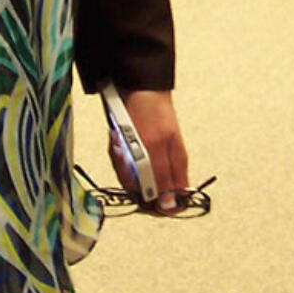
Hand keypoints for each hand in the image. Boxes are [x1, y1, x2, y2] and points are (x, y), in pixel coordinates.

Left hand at [120, 90, 189, 212]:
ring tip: (120, 144)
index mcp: (177, 169)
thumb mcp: (157, 145)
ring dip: (121, 165)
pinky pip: (123, 165)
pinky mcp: (135, 152)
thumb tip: (167, 207)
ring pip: (131, 180)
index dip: (155, 207)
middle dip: (131, 182)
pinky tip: (116, 141)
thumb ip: (162, 177)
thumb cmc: (152, 112)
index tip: (141, 197)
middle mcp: (164, 168)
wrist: (140, 85)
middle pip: (146, 193)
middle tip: (125, 160)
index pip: (171, 204)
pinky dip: (117, 155)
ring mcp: (148, 160)